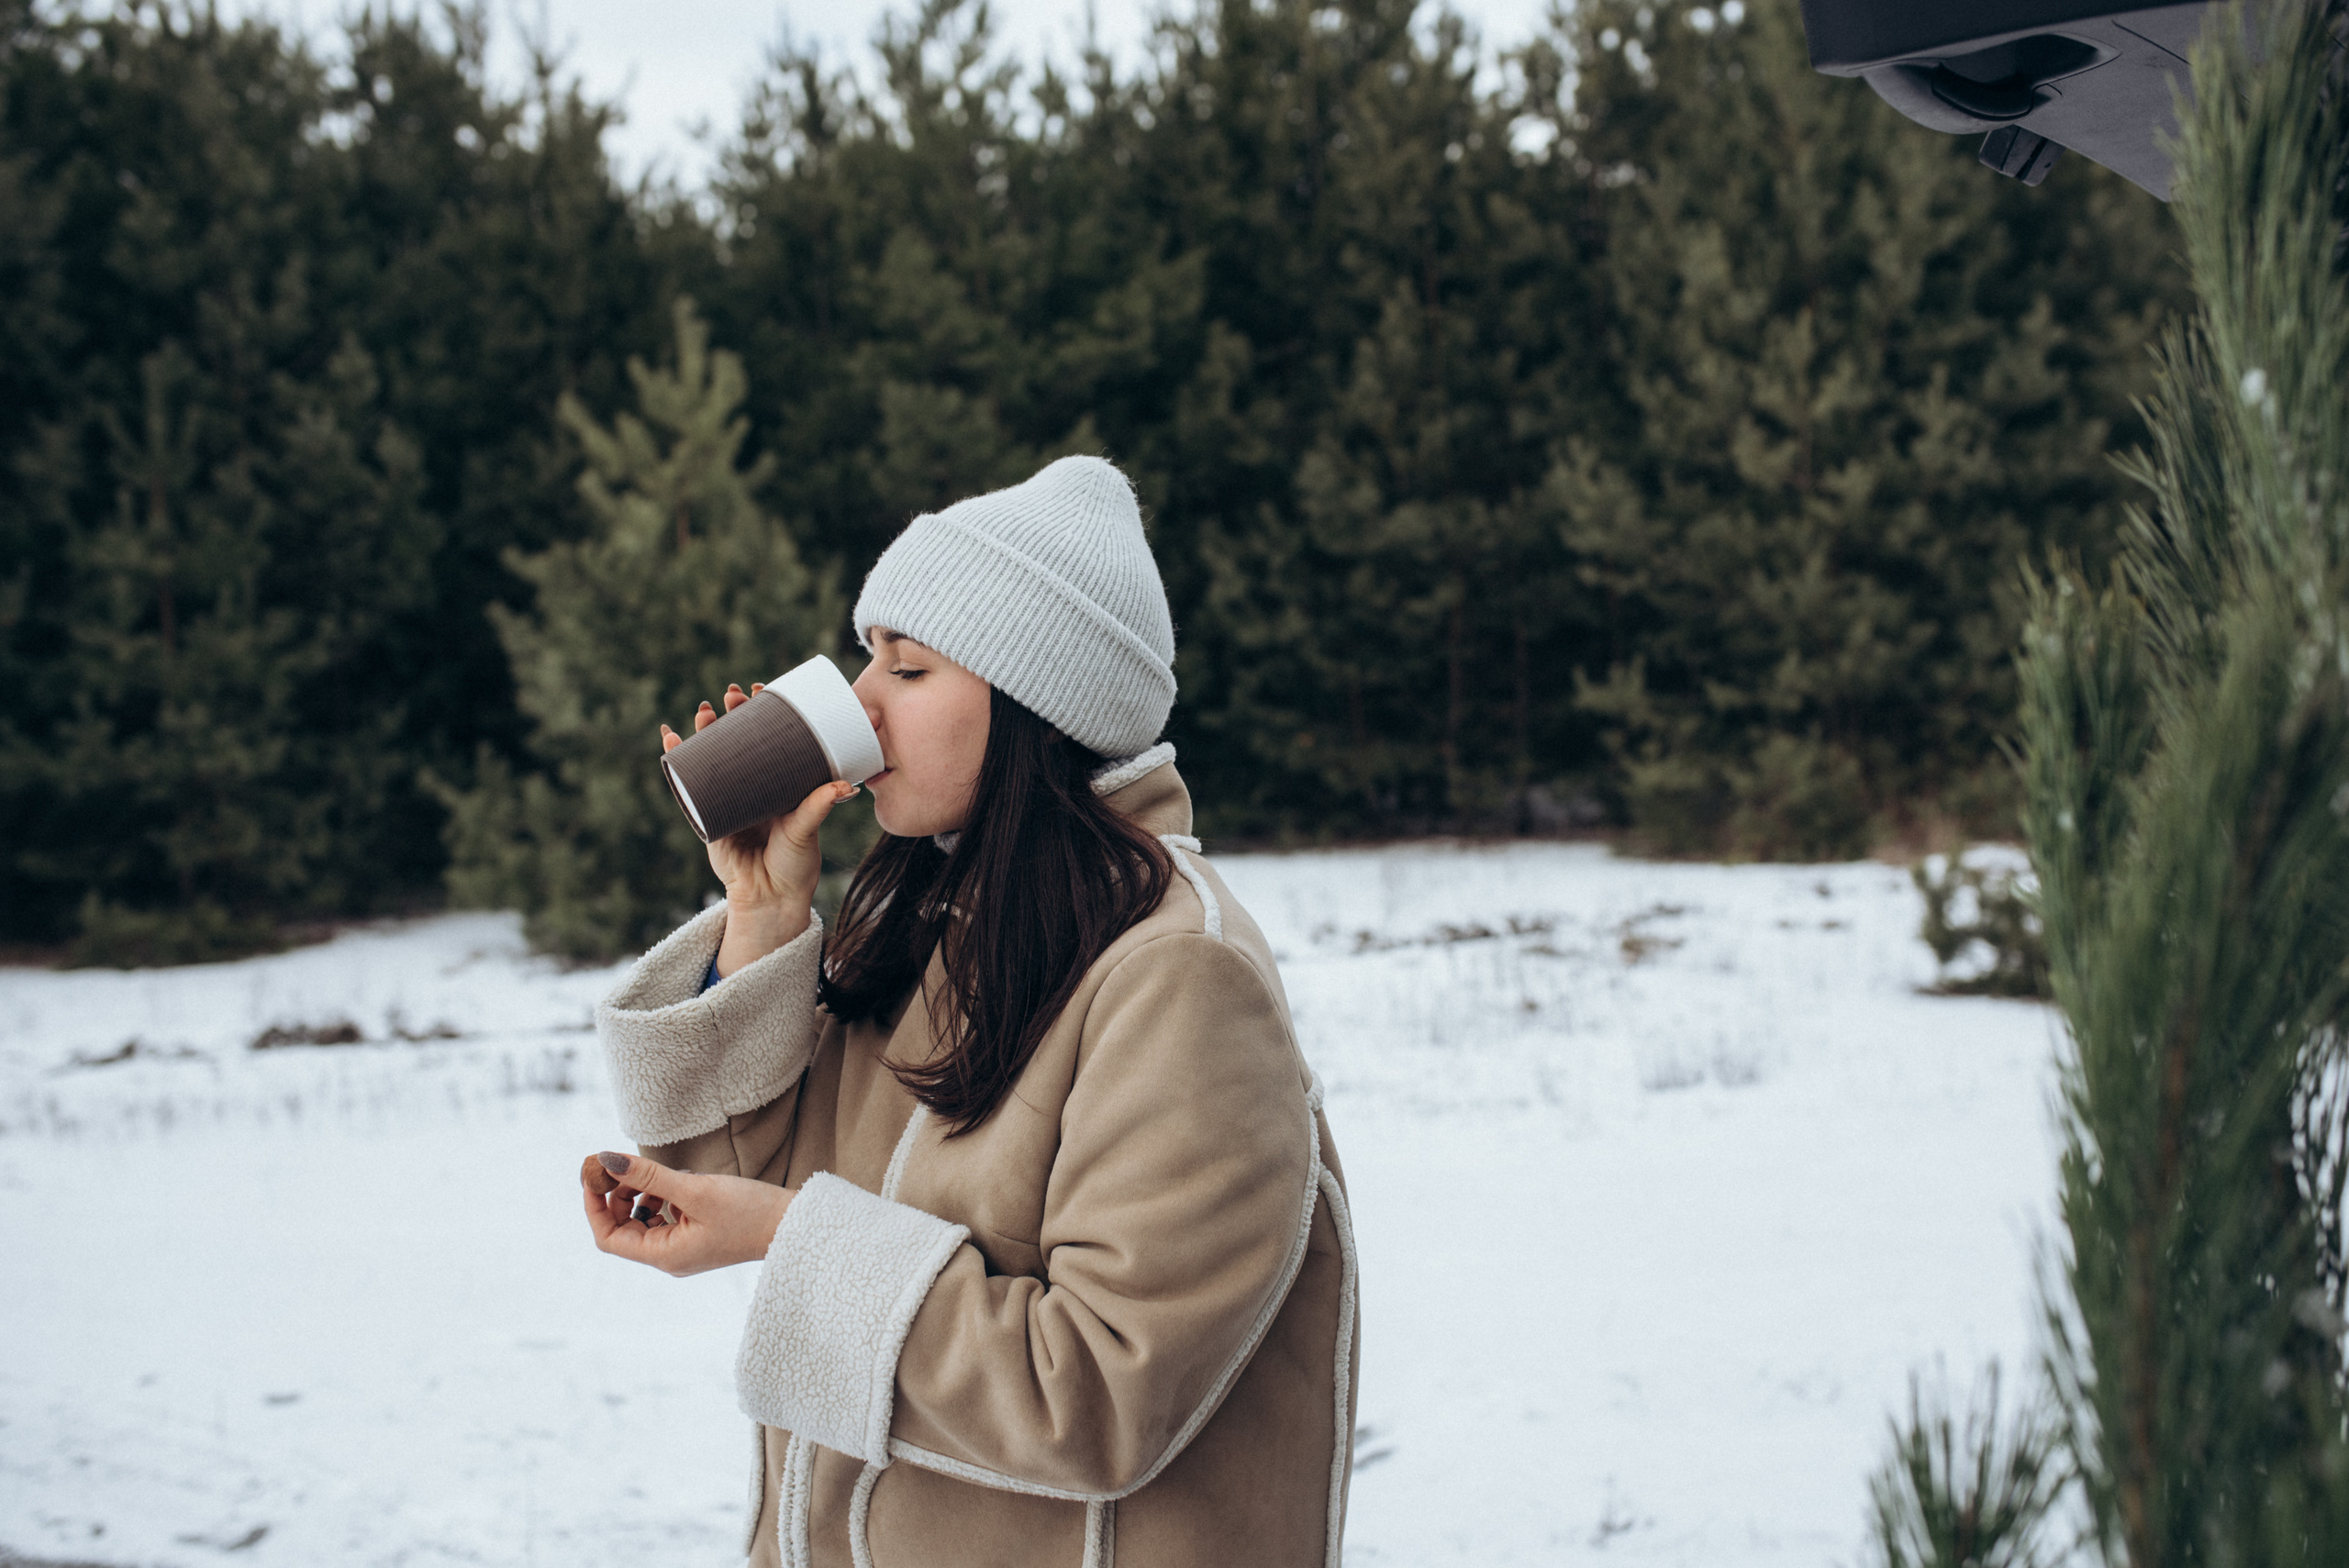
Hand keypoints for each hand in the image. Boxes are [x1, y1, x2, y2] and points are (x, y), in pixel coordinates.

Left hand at [581, 1151, 793, 1276]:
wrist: (794, 1226)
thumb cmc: (749, 1212)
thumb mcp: (695, 1189)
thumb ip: (649, 1176)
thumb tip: (607, 1160)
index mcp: (664, 1255)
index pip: (608, 1237)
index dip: (594, 1205)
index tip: (593, 1173)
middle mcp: (670, 1258)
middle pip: (623, 1229)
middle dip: (617, 1197)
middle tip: (622, 1166)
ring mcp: (684, 1249)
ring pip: (643, 1223)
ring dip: (640, 1196)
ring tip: (657, 1174)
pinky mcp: (698, 1237)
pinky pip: (664, 1219)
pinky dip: (661, 1198)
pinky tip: (677, 1181)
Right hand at [661, 682, 856, 971]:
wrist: (769, 899)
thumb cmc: (795, 865)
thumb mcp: (806, 831)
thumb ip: (818, 807)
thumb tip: (844, 786)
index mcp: (781, 781)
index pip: (772, 737)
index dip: (765, 712)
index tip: (763, 690)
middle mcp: (755, 784)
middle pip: (740, 739)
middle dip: (734, 714)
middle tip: (732, 695)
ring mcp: (729, 796)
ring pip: (713, 755)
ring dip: (705, 729)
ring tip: (704, 710)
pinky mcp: (707, 813)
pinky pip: (689, 782)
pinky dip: (677, 759)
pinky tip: (669, 738)